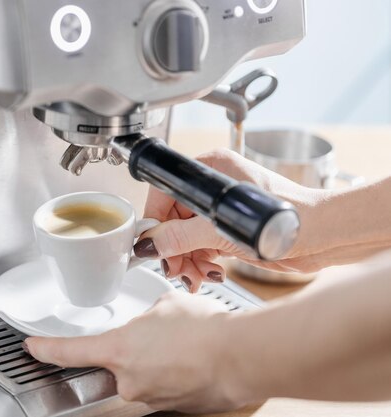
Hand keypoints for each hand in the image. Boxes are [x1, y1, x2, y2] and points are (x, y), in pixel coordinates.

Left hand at [24, 291, 239, 412]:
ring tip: (184, 346)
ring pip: (142, 377)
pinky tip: (193, 359)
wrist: (242, 356)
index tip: (32, 348)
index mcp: (118, 349)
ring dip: (157, 361)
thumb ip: (148, 318)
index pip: (69, 351)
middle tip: (160, 336)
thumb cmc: (205, 328)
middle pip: (113, 366)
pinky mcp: (173, 407)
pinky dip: (174, 373)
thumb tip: (152, 323)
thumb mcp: (165, 307)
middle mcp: (129, 380)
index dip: (46, 349)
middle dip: (131, 350)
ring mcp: (151, 398)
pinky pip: (164, 387)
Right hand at [133, 149, 327, 291]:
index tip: (150, 245)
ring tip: (195, 277)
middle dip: (173, 249)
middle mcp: (215, 187)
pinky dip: (201, 263)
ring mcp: (223, 210)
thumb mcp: (222, 229)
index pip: (165, 193)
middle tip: (174, 269)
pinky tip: (210, 274)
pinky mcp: (230, 231)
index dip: (155, 222)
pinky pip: (202, 247)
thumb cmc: (289, 217)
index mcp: (211, 169)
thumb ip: (181, 237)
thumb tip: (150, 244)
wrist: (325, 237)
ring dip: (187, 261)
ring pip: (187, 237)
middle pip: (174, 219)